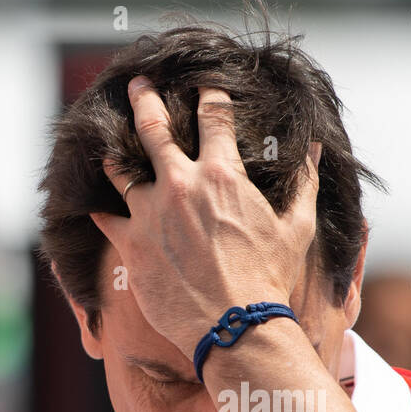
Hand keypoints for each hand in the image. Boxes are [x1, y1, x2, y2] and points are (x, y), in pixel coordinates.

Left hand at [89, 75, 321, 355]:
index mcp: (223, 174)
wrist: (235, 326)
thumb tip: (316, 149)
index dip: (208, 96)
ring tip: (108, 146)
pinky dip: (100, 208)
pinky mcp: (131, 244)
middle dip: (144, 99)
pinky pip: (105, 217)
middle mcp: (181, 184)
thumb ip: (305, 182)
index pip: (212, 116)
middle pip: (153, 127)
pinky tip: (95, 204)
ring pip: (119, 169)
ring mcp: (151, 213)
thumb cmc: (269, 279)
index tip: (203, 87)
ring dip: (114, 154)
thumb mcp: (297, 228)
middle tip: (137, 85)